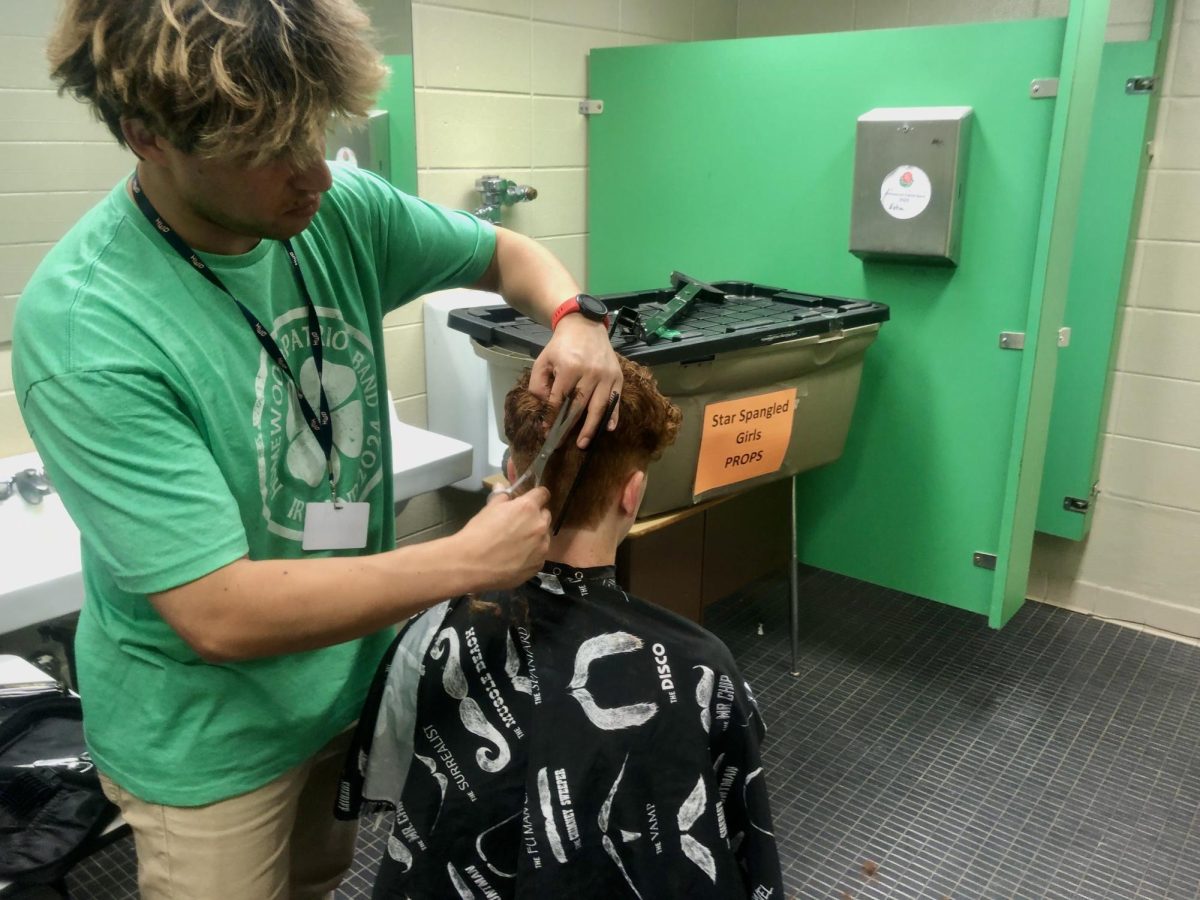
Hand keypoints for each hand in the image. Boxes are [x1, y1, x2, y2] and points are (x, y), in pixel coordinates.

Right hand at [455, 486, 550, 591]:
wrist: (472, 565)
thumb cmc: (478, 533)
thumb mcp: (488, 510)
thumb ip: (501, 497)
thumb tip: (502, 487)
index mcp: (528, 507)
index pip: (543, 494)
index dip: (536, 496)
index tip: (531, 500)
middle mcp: (540, 525)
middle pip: (546, 514)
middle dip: (536, 516)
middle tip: (520, 523)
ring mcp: (542, 547)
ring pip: (545, 536)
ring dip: (536, 535)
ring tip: (518, 543)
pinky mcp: (538, 564)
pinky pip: (540, 554)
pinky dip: (532, 554)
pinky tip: (517, 558)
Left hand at [530, 315, 622, 447]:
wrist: (585, 326)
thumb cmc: (561, 346)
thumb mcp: (543, 360)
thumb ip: (538, 383)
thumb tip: (544, 405)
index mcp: (569, 368)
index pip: (559, 399)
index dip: (552, 417)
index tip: (547, 431)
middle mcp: (590, 372)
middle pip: (579, 406)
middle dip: (570, 427)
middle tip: (564, 443)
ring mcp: (606, 375)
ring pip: (599, 406)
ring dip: (591, 427)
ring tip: (584, 443)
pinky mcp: (617, 376)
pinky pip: (615, 400)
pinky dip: (613, 415)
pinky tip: (608, 428)